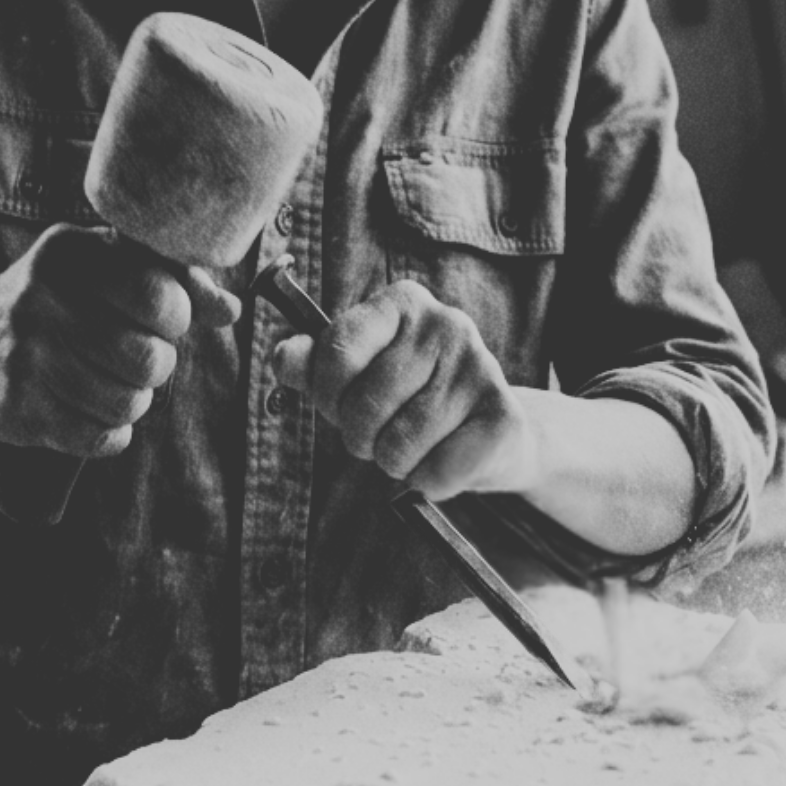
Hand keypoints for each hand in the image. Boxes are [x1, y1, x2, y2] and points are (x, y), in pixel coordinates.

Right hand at [0, 224, 240, 456]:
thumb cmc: (62, 302)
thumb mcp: (108, 270)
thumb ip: (176, 281)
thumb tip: (231, 308)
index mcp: (73, 254)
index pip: (160, 296)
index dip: (175, 319)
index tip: (160, 321)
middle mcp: (43, 299)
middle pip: (147, 359)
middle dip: (155, 368)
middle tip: (134, 361)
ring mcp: (26, 355)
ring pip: (126, 404)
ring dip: (130, 402)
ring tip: (108, 384)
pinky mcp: (16, 407)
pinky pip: (98, 439)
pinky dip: (108, 434)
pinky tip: (91, 414)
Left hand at [272, 279, 538, 500]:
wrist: (494, 433)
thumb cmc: (415, 399)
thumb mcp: (360, 375)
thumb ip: (316, 365)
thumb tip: (282, 358)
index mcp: (403, 303)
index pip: (337, 352)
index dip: (327, 396)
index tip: (340, 405)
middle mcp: (447, 325)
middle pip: (364, 408)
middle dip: (362, 438)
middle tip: (382, 435)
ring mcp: (480, 368)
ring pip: (398, 447)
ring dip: (397, 463)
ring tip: (416, 448)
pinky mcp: (503, 418)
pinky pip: (436, 473)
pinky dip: (430, 482)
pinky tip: (446, 460)